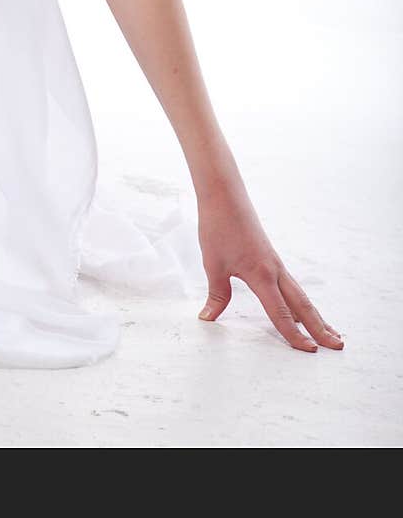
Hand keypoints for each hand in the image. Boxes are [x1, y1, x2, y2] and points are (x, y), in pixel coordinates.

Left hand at [196, 181, 343, 351]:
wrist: (224, 195)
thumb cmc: (218, 227)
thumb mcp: (213, 264)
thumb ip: (217, 294)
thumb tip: (208, 318)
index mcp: (262, 275)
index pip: (280, 313)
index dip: (294, 335)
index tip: (309, 351)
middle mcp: (274, 271)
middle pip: (302, 305)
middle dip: (319, 327)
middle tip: (338, 345)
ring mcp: (275, 263)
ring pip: (300, 295)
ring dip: (315, 315)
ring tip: (330, 331)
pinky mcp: (271, 258)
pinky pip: (291, 285)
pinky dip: (301, 301)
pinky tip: (302, 309)